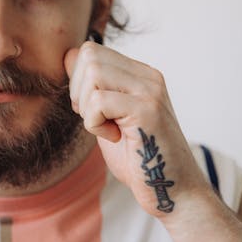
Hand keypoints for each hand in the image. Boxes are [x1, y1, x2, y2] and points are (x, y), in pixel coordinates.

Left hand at [64, 42, 209, 217]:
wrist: (173, 191)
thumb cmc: (137, 157)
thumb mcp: (105, 116)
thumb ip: (89, 86)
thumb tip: (68, 55)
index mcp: (140, 74)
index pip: (91, 51)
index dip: (78, 80)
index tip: (91, 109)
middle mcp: (148, 77)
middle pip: (89, 56)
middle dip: (78, 91)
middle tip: (96, 118)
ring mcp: (150, 91)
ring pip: (93, 73)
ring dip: (87, 107)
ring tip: (108, 128)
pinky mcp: (147, 110)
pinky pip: (99, 101)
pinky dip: (95, 124)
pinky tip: (115, 137)